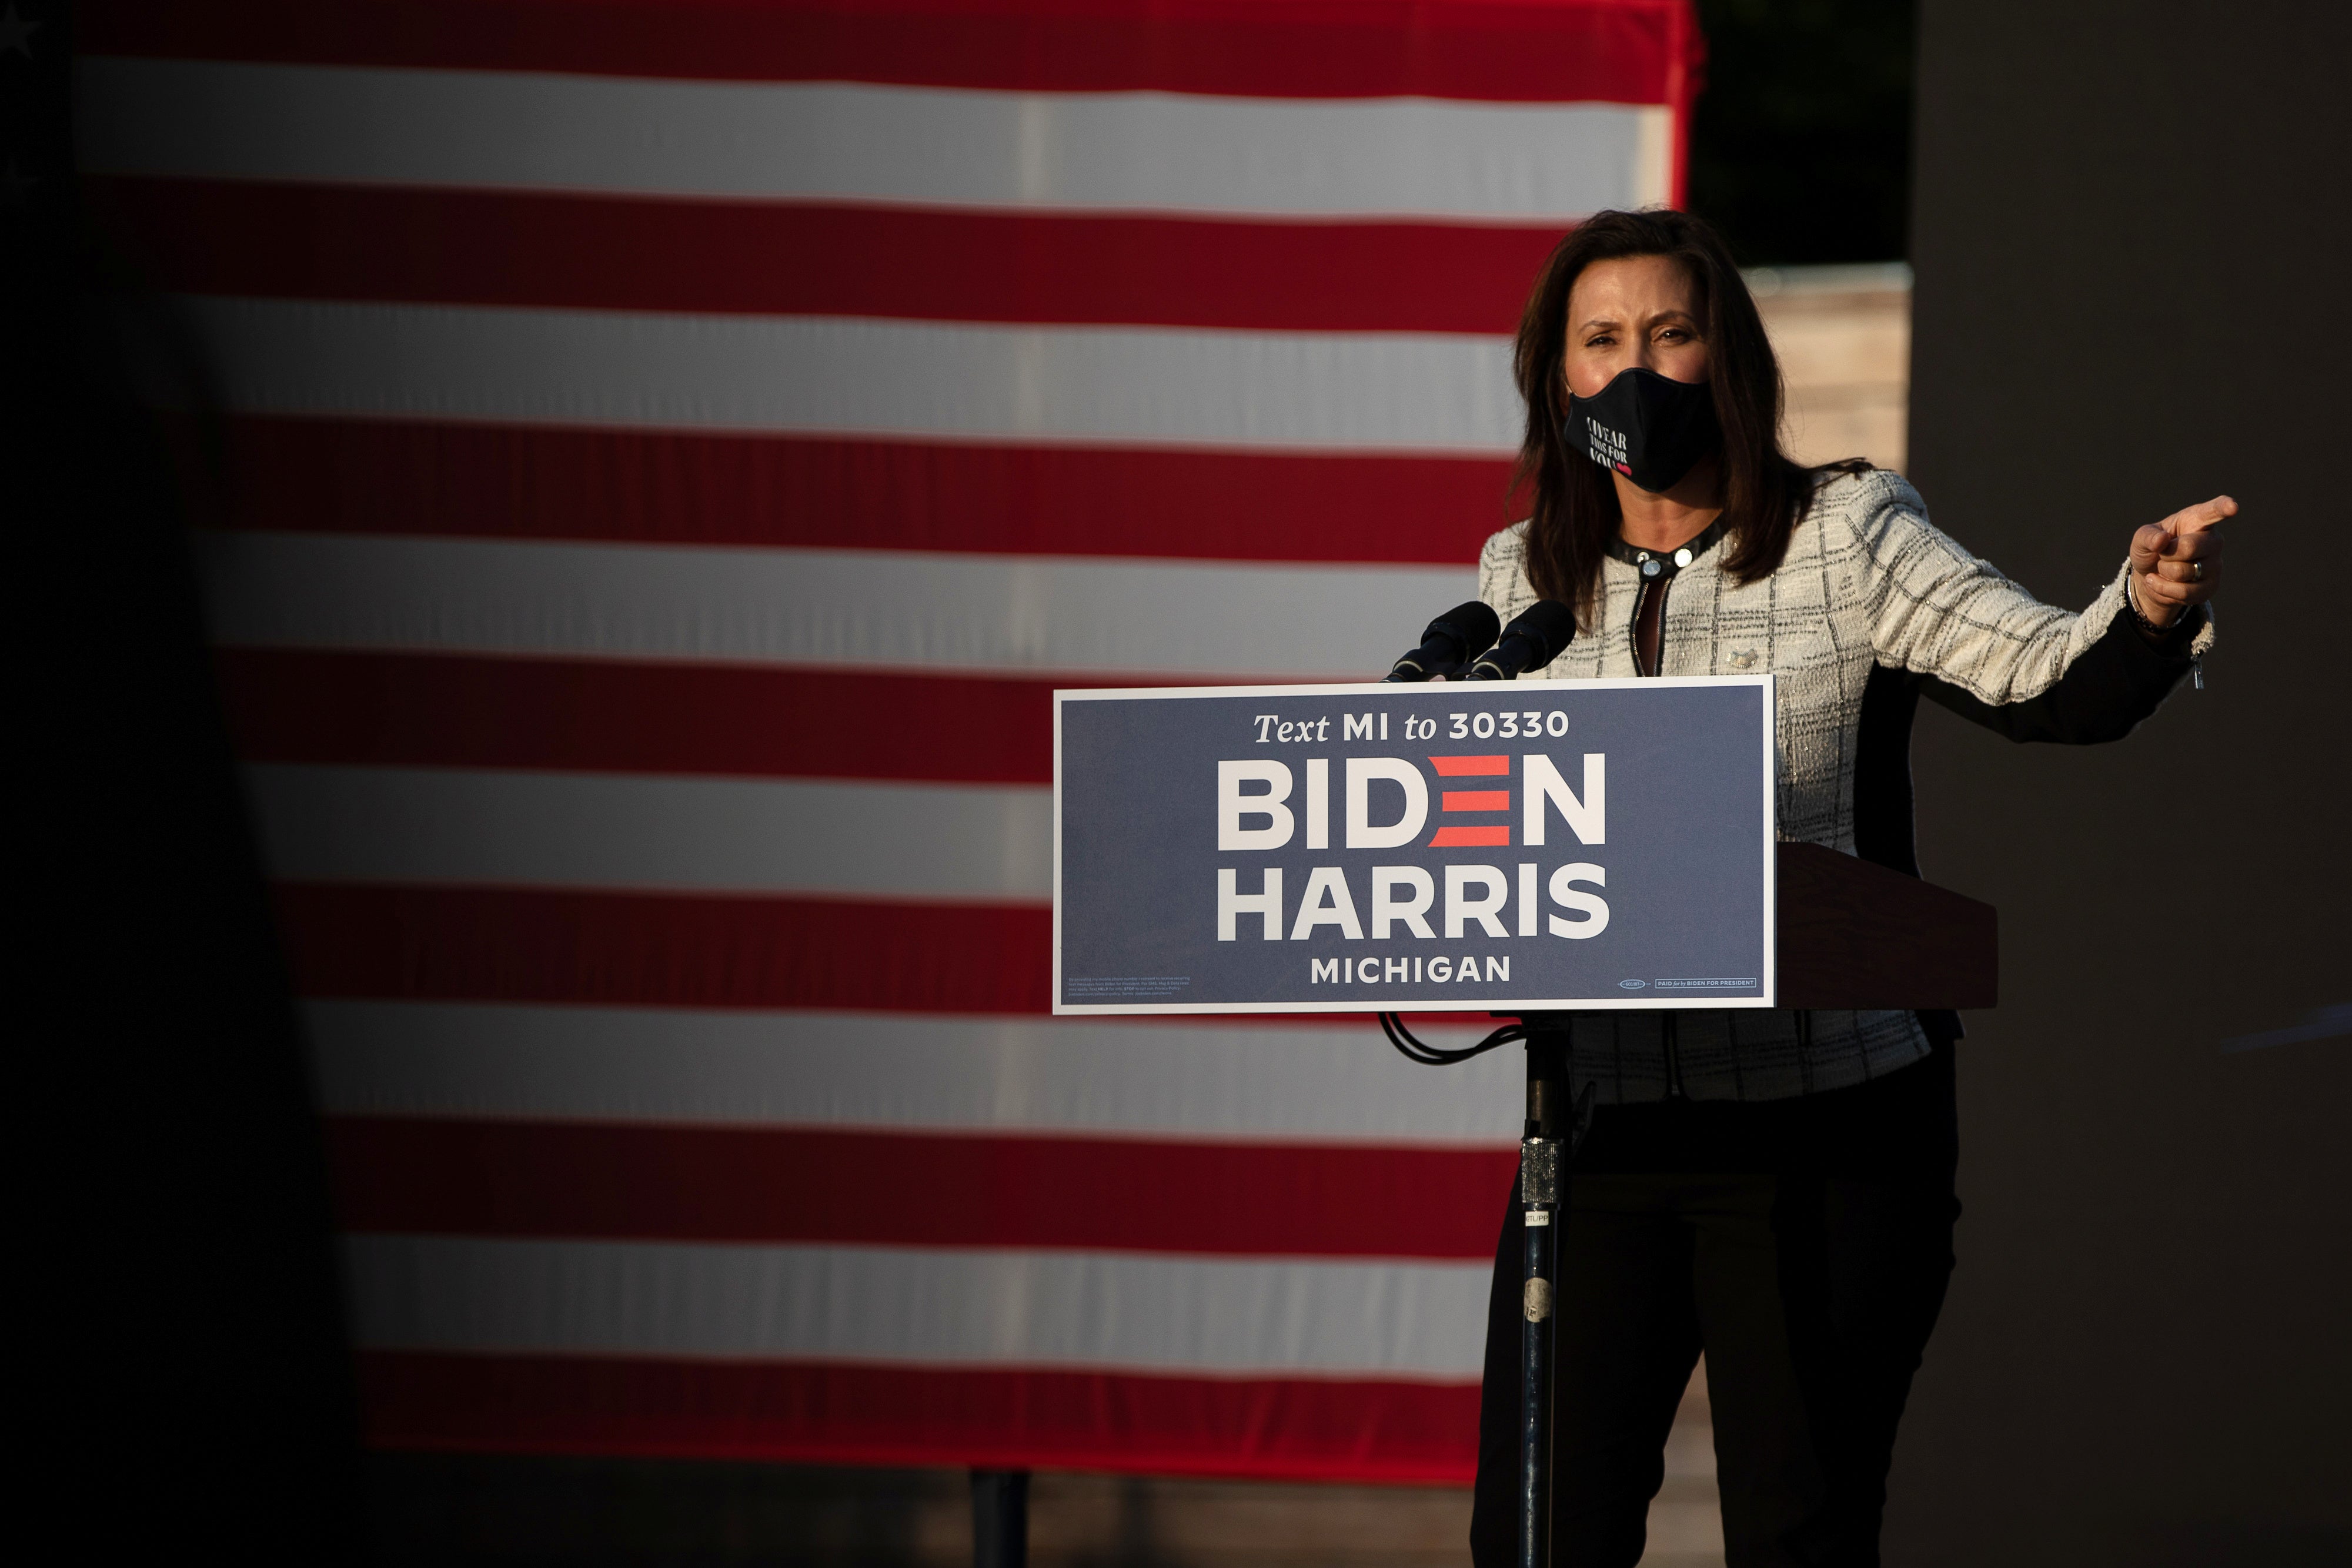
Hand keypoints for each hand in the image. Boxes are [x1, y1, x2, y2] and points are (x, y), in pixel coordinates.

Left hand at [2128, 495, 2232, 630]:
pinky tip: (2160, 582)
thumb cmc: (2151, 550)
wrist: (2150, 577)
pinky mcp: (2211, 586)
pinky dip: (2163, 589)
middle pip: (2189, 547)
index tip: (2232, 507)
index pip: (2213, 511)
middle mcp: (2212, 541)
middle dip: (2166, 554)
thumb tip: (2162, 540)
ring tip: (2164, 568)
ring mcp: (2215, 564)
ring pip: (2183, 572)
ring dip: (2163, 572)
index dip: (2223, 508)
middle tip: (2162, 554)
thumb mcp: (2142, 539)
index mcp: (2197, 520)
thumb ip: (2148, 536)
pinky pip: (2185, 592)